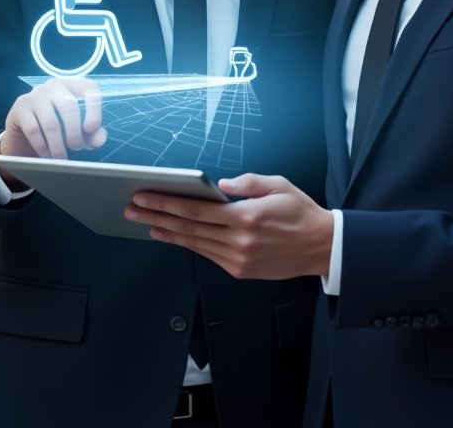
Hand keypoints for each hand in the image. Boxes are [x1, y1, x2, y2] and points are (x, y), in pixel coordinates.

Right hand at [0, 78, 105, 185]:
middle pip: (70, 107)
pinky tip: (47, 155)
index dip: (94, 109)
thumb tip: (99, 140)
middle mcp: (55, 85)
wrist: (25, 128)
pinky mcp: (21, 106)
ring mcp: (36, 93)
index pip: (89, 89)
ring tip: (62, 158)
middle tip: (77, 148)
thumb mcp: (78, 128)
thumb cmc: (60, 124)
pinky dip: (42, 146)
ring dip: (58, 144)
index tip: (92, 129)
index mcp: (74, 85)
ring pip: (51, 122)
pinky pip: (33, 129)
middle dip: (75, 132)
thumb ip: (93, 133)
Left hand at [125, 174, 333, 280]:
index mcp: (247, 216)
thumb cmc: (299, 212)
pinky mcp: (240, 270)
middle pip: (188, 228)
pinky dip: (188, 244)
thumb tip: (220, 184)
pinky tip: (174, 236)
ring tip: (145, 222)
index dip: (167, 203)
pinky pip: (208, 255)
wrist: (320, 247)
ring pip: (194, 244)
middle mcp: (239, 240)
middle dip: (157, 216)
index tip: (145, 196)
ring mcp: (238, 259)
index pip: (197, 210)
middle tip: (132, 208)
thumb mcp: (279, 185)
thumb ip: (249, 183)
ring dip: (167, 233)